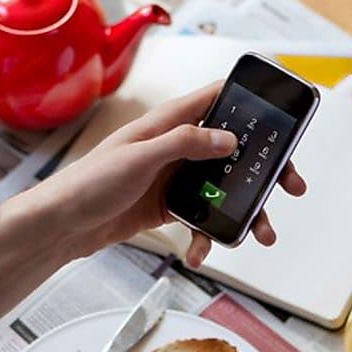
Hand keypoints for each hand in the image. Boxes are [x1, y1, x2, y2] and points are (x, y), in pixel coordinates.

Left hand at [23, 82, 305, 267]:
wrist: (60, 226)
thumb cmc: (87, 183)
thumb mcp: (139, 157)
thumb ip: (184, 143)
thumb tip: (228, 138)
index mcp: (168, 123)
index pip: (218, 99)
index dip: (252, 103)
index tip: (284, 116)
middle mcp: (175, 146)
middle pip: (233, 149)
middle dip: (264, 170)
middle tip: (290, 186)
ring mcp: (173, 177)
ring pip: (222, 188)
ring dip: (243, 210)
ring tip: (260, 234)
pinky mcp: (167, 207)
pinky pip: (201, 217)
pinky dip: (207, 235)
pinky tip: (201, 252)